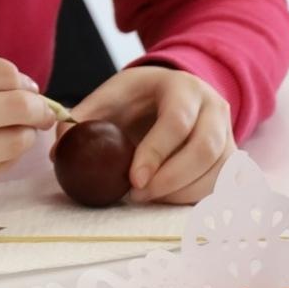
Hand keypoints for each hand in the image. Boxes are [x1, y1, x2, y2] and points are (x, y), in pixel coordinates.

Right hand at [0, 54, 57, 199]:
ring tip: (17, 130)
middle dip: (37, 106)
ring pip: (15, 141)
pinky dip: (5, 156)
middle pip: (17, 105)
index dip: (21, 78)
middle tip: (39, 109)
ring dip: (25, 133)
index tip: (22, 85)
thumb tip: (17, 85)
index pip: (1, 72)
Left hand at [63, 65, 234, 203]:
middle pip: (205, 149)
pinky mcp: (231, 155)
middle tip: (138, 196)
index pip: (177, 122)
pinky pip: (221, 183)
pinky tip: (166, 200)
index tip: (133, 180)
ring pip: (218, 170)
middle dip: (171, 178)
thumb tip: (57, 151)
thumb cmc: (135, 98)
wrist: (171, 92)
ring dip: (183, 192)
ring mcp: (228, 132)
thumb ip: (83, 118)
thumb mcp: (109, 97)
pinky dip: (194, 196)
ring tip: (147, 199)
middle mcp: (213, 107)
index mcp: (182, 88)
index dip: (157, 153)